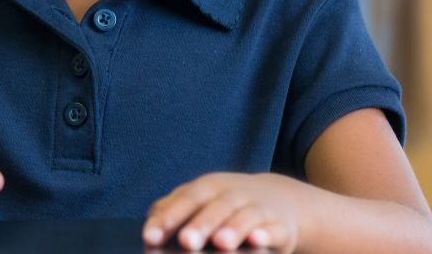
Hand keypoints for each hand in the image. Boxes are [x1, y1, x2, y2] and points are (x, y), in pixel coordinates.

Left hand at [144, 172, 306, 251]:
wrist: (278, 199)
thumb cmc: (224, 204)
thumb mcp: (200, 200)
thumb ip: (172, 212)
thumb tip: (149, 231)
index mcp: (208, 188)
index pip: (186, 200)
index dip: (169, 218)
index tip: (150, 237)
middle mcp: (234, 195)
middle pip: (216, 207)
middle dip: (200, 225)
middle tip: (185, 242)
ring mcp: (260, 209)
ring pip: (247, 217)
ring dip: (234, 228)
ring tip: (220, 243)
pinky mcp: (282, 227)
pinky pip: (276, 230)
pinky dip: (267, 235)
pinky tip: (257, 241)